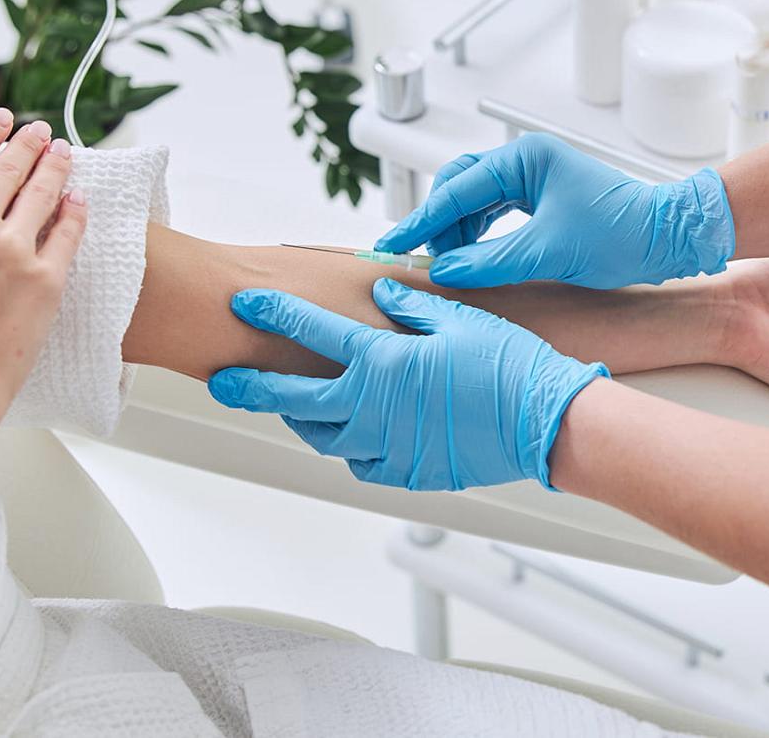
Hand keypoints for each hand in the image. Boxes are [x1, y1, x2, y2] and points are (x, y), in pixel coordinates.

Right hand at [0, 110, 87, 439]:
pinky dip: (76, 210)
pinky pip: (68, 233)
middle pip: (9, 169)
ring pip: (43, 192)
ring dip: (55, 166)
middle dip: (27, 144)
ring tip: (63, 152)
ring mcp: (12, 251)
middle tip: (40, 130)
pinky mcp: (46, 280)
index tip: (1, 120)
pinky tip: (79, 199)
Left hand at [207, 279, 605, 490]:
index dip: (273, 314)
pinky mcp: (410, 472)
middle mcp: (374, 408)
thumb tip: (382, 295)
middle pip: (293, 399)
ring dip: (301, 419)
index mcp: (382, 362)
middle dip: (251, 387)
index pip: (311, 332)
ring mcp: (389, 446)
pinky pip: (362, 464)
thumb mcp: (461, 320)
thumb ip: (413, 306)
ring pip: (324, 437)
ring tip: (287, 408)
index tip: (245, 303)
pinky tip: (349, 437)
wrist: (545, 424)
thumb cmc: (510, 367)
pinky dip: (349, 449)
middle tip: (223, 382)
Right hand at [376, 133, 735, 289]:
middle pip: (460, 186)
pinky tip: (469, 258)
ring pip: (475, 201)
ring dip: (457, 231)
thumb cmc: (622, 234)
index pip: (457, 188)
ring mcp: (535, 179)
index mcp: (526, 158)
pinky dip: (477, 235)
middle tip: (417, 257)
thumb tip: (446, 271)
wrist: (670, 238)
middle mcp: (527, 161)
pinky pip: (495, 213)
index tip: (394, 244)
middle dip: (437, 222)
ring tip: (445, 264)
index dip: (422, 220)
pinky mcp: (543, 199)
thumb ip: (491, 261)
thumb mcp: (550, 251)